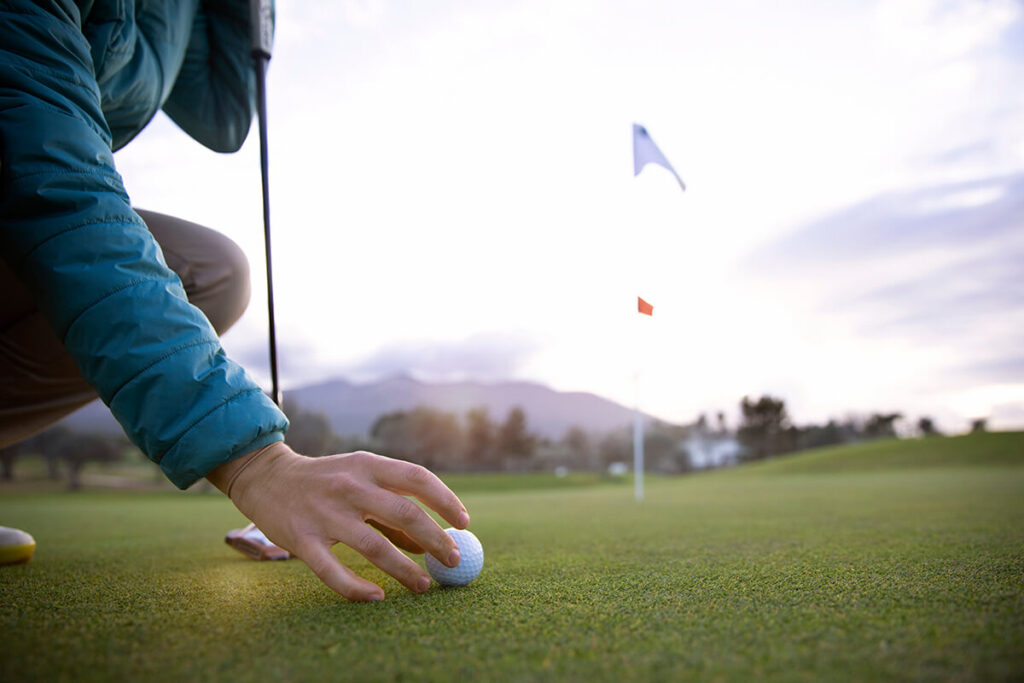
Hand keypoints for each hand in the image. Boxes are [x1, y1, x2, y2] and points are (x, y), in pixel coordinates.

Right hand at [207, 443, 469, 600]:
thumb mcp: (361, 481)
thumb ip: (393, 509)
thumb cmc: (326, 482)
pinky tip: (377, 597)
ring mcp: (325, 513)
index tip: (464, 523)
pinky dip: (356, 588)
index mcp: (368, 465)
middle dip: (436, 540)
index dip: (445, 501)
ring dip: (405, 570)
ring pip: (374, 547)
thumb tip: (431, 543)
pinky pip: (333, 571)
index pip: (417, 478)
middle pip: (404, 514)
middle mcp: (350, 486)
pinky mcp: (302, 540)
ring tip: (424, 586)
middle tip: (453, 561)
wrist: (267, 478)